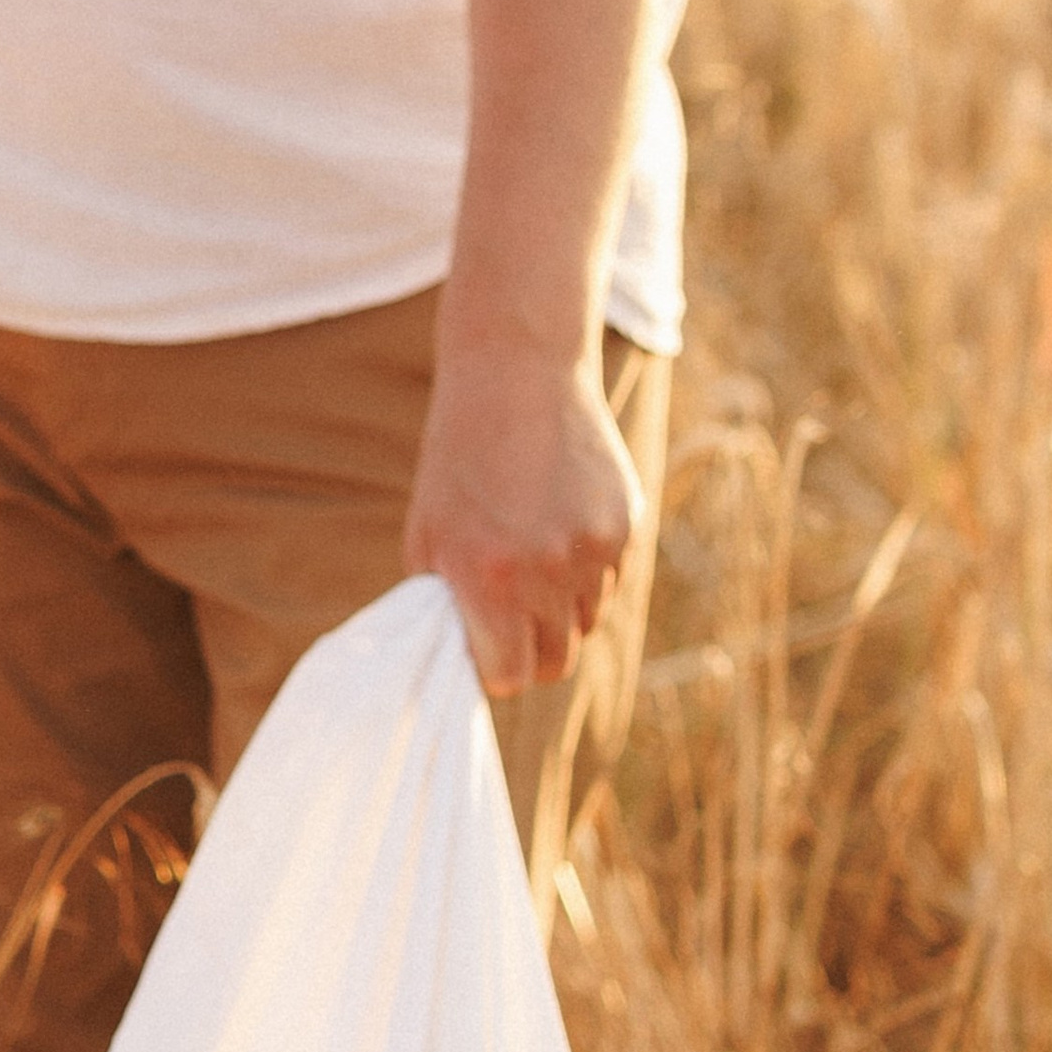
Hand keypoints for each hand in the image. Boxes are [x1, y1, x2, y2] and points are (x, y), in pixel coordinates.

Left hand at [402, 343, 641, 697]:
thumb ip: (449, 609)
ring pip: (586, 623)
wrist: (516, 374)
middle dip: (531, 651)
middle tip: (512, 623)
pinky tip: (561, 530)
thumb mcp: (427, 540)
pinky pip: (610, 583)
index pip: (510, 677)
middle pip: (555, 662)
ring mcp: (593, 549)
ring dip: (561, 612)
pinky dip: (588, 575)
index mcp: (490, 582)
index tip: (487, 650)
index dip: (496, 670)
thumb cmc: (457, 462)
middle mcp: (548, 572)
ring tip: (534, 564)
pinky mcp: (624, 525)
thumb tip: (470, 662)